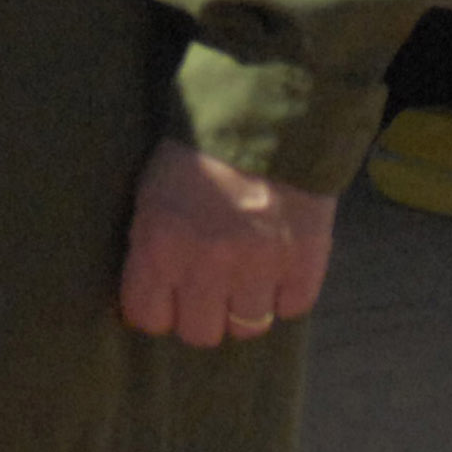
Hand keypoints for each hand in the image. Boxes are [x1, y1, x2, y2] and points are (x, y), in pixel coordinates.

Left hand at [117, 138, 334, 346]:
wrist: (261, 118)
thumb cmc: (194, 152)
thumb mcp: (151, 193)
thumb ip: (150, 247)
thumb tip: (149, 297)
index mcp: (160, 246)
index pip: (148, 318)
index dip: (155, 312)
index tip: (163, 300)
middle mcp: (207, 266)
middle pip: (200, 334)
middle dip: (200, 315)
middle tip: (207, 290)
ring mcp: (259, 269)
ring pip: (247, 328)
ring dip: (244, 307)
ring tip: (244, 278)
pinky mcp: (303, 264)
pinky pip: (292, 308)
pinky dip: (285, 293)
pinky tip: (277, 267)